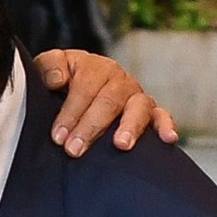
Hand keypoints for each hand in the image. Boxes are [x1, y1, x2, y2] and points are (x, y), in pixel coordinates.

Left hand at [35, 49, 178, 156]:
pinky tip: (168, 139)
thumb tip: (57, 80)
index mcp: (93, 67)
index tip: (58, 136)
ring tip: (121, 145)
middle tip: (74, 149)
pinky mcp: (149, 111)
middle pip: (108, 102)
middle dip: (90, 127)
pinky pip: (162, 115)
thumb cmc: (58, 80)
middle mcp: (117, 79)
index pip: (84, 88)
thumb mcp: (48, 68)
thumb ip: (49, 67)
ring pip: (138, 108)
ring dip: (129, 127)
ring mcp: (134, 95)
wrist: (72, 85)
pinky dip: (167, 125)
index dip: (70, 112)